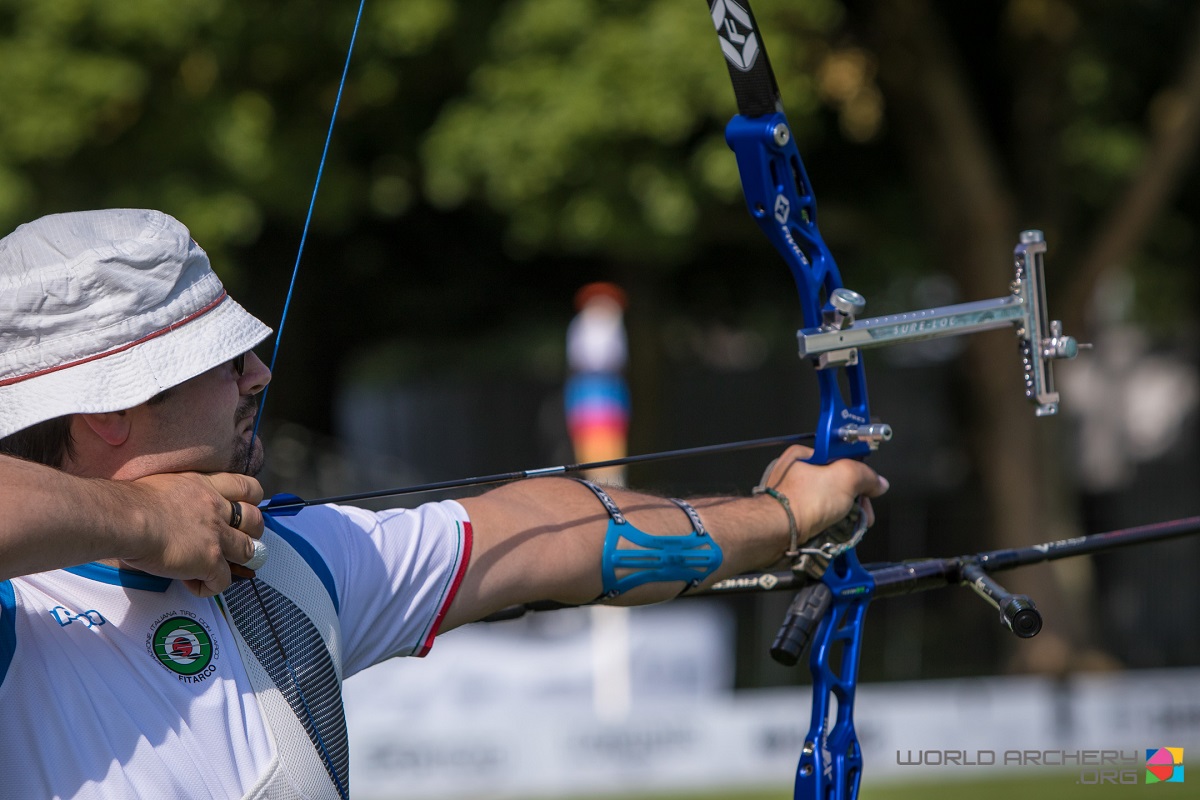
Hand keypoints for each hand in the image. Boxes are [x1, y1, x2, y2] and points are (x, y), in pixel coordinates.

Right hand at [123, 472, 264, 596]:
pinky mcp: (210, 561)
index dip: (252, 501)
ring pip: (249, 552)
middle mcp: (217, 508)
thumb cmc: (131, 502)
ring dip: (240, 562)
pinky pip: (224, 581)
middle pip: (256, 521)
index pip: (248, 487)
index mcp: (206, 486)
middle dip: (253, 533)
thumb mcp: (166, 485)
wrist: (126, 517)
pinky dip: (212, 586)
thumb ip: (182, 495)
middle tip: (238, 543)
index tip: (244, 510)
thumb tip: (172, 510)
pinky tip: (194, 584)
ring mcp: (217, 535)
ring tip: (220, 568)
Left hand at [760, 445, 888, 544]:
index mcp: (804, 456)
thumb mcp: (845, 477)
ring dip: (844, 516)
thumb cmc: (803, 502)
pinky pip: (818, 520)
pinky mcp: (792, 518)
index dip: (858, 472)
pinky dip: (830, 527)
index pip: (839, 458)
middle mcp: (796, 474)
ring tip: (851, 527)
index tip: (868, 486)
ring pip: (829, 504)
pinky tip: (836, 533)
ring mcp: (792, 497)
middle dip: (854, 501)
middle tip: (863, 513)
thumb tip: (878, 482)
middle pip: (836, 484)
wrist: (776, 532)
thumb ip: (866, 475)